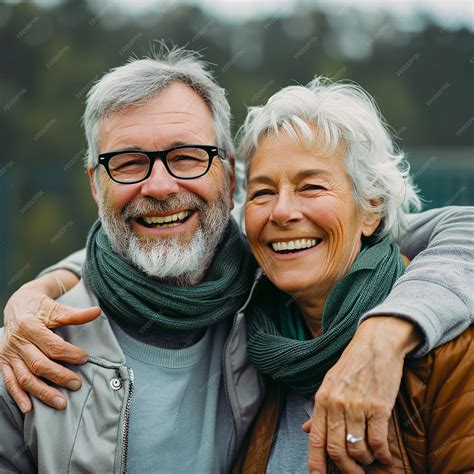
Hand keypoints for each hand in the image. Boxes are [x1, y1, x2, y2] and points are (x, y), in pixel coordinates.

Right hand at [1, 277, 100, 411]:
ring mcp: (8, 354)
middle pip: (39, 364)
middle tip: (77, 384)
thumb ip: (75, 314)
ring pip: (24, 378)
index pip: (52, 345)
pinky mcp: (2, 363)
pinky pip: (9, 382)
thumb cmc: (39, 307)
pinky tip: (29, 408)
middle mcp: (17, 342)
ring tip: (61, 402)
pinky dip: (18, 396)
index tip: (85, 358)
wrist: (17, 305)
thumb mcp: (56, 308)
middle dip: (59, 376)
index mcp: (30, 326)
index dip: (70, 354)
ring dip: (42, 392)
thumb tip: (97, 311)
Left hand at [303, 316, 420, 472]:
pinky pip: (378, 442)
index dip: (316, 465)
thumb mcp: (329, 384)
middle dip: (347, 471)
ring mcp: (357, 406)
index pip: (315, 440)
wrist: (376, 344)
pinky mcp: (379, 407)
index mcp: (322, 400)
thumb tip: (305, 430)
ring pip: (358, 450)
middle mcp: (336, 405)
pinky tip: (384, 454)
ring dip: (365, 461)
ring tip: (370, 458)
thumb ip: (320, 410)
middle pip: (337, 451)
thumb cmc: (352, 365)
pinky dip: (382, 455)